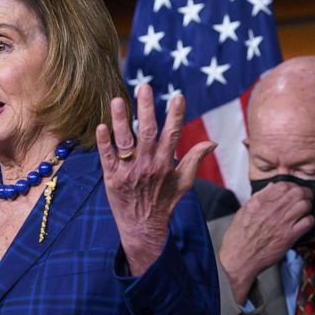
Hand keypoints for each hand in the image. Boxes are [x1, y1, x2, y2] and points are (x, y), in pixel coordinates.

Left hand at [96, 85, 215, 276]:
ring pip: (125, 142)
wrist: (142, 227)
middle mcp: (147, 165)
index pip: (172, 134)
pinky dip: (104, 143)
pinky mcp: (111, 178)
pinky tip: (101, 127)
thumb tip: (213, 142)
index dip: (175, 115)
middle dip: (147, 108)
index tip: (177, 96)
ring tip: (118, 100)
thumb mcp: (183, 183)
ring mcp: (128, 171)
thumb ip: (194, 159)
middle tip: (144, 86)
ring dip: (121, 121)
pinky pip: (106, 158)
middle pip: (147, 132)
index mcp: (165, 163)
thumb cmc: (163, 203)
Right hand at [219, 181, 312, 304]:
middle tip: (304, 198)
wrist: (240, 258)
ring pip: (306, 205)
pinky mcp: (290, 236)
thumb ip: (258, 197)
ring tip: (304, 210)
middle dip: (304, 194)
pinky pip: (308, 222)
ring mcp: (282, 222)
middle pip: (298, 192)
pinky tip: (303, 223)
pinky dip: (309, 220)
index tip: (292, 190)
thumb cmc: (239, 236)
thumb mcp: (243, 211)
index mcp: (260, 201)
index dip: (292, 186)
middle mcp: (272, 209)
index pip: (284, 185)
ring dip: (307, 206)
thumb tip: (272, 186)